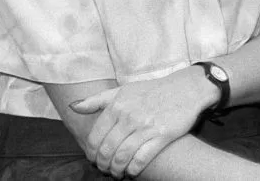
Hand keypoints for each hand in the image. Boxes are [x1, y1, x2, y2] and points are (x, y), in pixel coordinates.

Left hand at [70, 66, 219, 177]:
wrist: (186, 88)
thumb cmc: (153, 90)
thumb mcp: (124, 90)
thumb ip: (98, 100)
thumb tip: (73, 106)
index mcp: (118, 105)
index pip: (95, 137)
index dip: (91, 153)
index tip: (93, 159)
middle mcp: (129, 116)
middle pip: (107, 150)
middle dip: (102, 165)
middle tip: (104, 169)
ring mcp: (146, 126)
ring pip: (122, 157)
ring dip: (116, 170)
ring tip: (116, 173)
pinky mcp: (162, 135)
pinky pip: (142, 158)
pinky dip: (133, 169)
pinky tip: (132, 172)